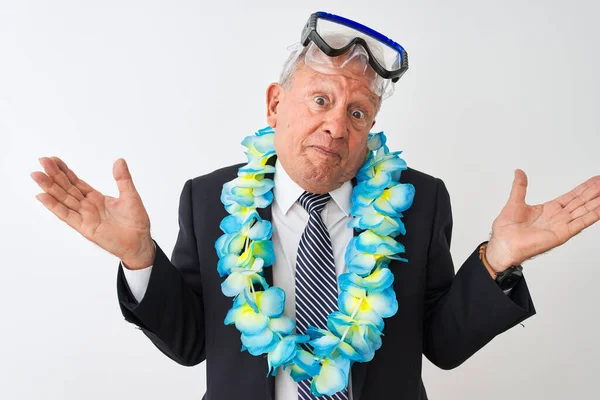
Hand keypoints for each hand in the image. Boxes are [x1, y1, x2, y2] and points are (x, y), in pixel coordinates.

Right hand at [31, 157, 154, 268]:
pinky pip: (66, 215)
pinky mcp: (84, 227)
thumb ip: (123, 179)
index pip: (76, 182)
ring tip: (37, 175)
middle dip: (54, 175)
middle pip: (66, 188)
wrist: (139, 242)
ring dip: (49, 188)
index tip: (53, 159)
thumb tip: (119, 161)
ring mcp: (84, 216)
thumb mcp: (130, 195)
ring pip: (63, 199)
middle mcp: (87, 206)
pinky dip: (54, 206)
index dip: (64, 171)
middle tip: (41, 161)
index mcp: (96, 198)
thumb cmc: (136, 221)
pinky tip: (43, 196)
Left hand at [485, 169, 599, 271]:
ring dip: (597, 202)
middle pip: (581, 202)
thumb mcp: (515, 201)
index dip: (584, 188)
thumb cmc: (507, 229)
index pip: (571, 196)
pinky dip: (593, 215)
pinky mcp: (562, 234)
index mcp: (549, 209)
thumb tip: (518, 172)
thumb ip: (520, 186)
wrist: (503, 244)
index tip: (595, 180)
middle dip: (594, 192)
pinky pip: (581, 223)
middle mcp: (558, 217)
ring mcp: (561, 225)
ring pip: (585, 210)